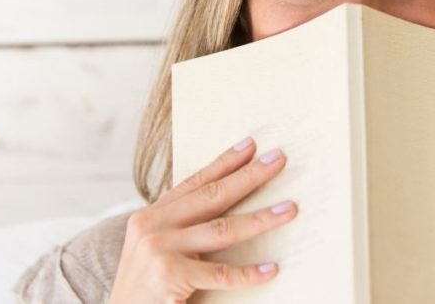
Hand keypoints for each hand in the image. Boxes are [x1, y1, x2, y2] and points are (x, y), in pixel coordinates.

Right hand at [107, 137, 297, 303]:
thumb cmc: (146, 288)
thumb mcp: (157, 248)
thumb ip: (184, 227)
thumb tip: (232, 207)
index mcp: (151, 215)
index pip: (195, 182)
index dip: (225, 163)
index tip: (251, 146)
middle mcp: (152, 225)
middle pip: (212, 196)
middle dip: (249, 176)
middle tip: (278, 160)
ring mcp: (158, 249)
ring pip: (222, 229)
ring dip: (261, 219)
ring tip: (289, 210)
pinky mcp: (168, 276)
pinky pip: (219, 274)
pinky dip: (248, 273)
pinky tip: (270, 269)